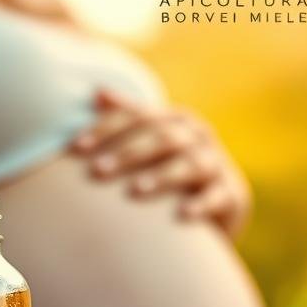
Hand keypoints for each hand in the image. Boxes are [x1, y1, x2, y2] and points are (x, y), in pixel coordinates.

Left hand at [70, 89, 251, 235]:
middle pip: (161, 138)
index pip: (137, 116)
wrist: (215, 204)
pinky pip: (217, 196)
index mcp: (173, 120)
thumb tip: (96, 91)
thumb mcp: (149, 142)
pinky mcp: (231, 192)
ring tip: (135, 190)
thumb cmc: (167, 169)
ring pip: (189, 164)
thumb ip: (124, 118)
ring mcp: (216, 162)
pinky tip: (181, 215)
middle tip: (98, 171)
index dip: (105, 129)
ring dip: (161, 176)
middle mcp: (197, 135)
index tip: (75, 148)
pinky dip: (201, 205)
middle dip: (128, 153)